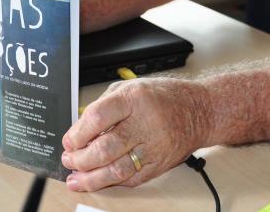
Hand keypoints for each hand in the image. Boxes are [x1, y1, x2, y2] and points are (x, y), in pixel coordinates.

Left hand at [61, 77, 212, 191]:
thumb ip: (105, 105)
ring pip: (117, 169)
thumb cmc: (164, 97)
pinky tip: (100, 180)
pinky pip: (131, 178)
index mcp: (134, 99)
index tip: (69, 141)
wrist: (199, 111)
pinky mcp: (159, 164)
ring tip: (77, 179)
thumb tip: (80, 128)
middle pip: (105, 148)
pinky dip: (112, 181)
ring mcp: (153, 146)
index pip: (98, 118)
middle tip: (70, 160)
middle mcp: (144, 123)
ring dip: (92, 178)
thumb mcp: (131, 87)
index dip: (78, 133)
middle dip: (80, 159)